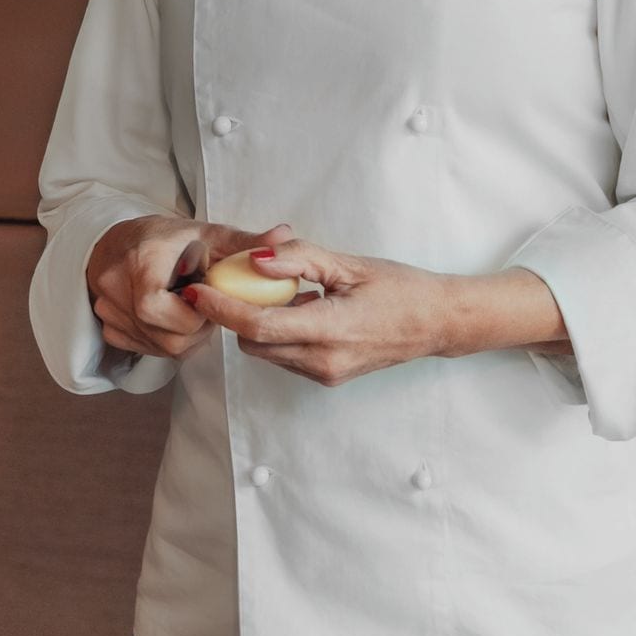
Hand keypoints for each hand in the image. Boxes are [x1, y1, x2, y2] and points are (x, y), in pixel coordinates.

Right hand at [86, 216, 295, 359]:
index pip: (158, 308)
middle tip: (204, 304)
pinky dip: (165, 340)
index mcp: (141, 260)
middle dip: (195, 329)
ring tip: (188, 308)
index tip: (208, 296)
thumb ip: (246, 241)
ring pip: (159, 349)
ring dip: (184, 337)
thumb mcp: (207, 234)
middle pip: (166, 338)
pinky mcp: (108, 326)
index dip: (193, 313)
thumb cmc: (168, 239)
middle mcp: (115, 286)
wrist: (119, 243)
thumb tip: (286, 235)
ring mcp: (107, 309)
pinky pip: (145, 349)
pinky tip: (171, 317)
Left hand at [181, 236, 456, 385]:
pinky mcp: (328, 378)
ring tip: (287, 294)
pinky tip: (304, 310)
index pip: (258, 326)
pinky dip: (281, 333)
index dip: (222, 309)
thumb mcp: (349, 264)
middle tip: (240, 282)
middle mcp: (324, 361)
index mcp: (330, 330)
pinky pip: (287, 357)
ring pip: (267, 352)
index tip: (198, 291)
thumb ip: (300, 258)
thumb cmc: (400, 288)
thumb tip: (255, 258)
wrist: (436, 322)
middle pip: (254, 343)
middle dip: (238, 316)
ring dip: (261, 325)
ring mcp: (326, 374)